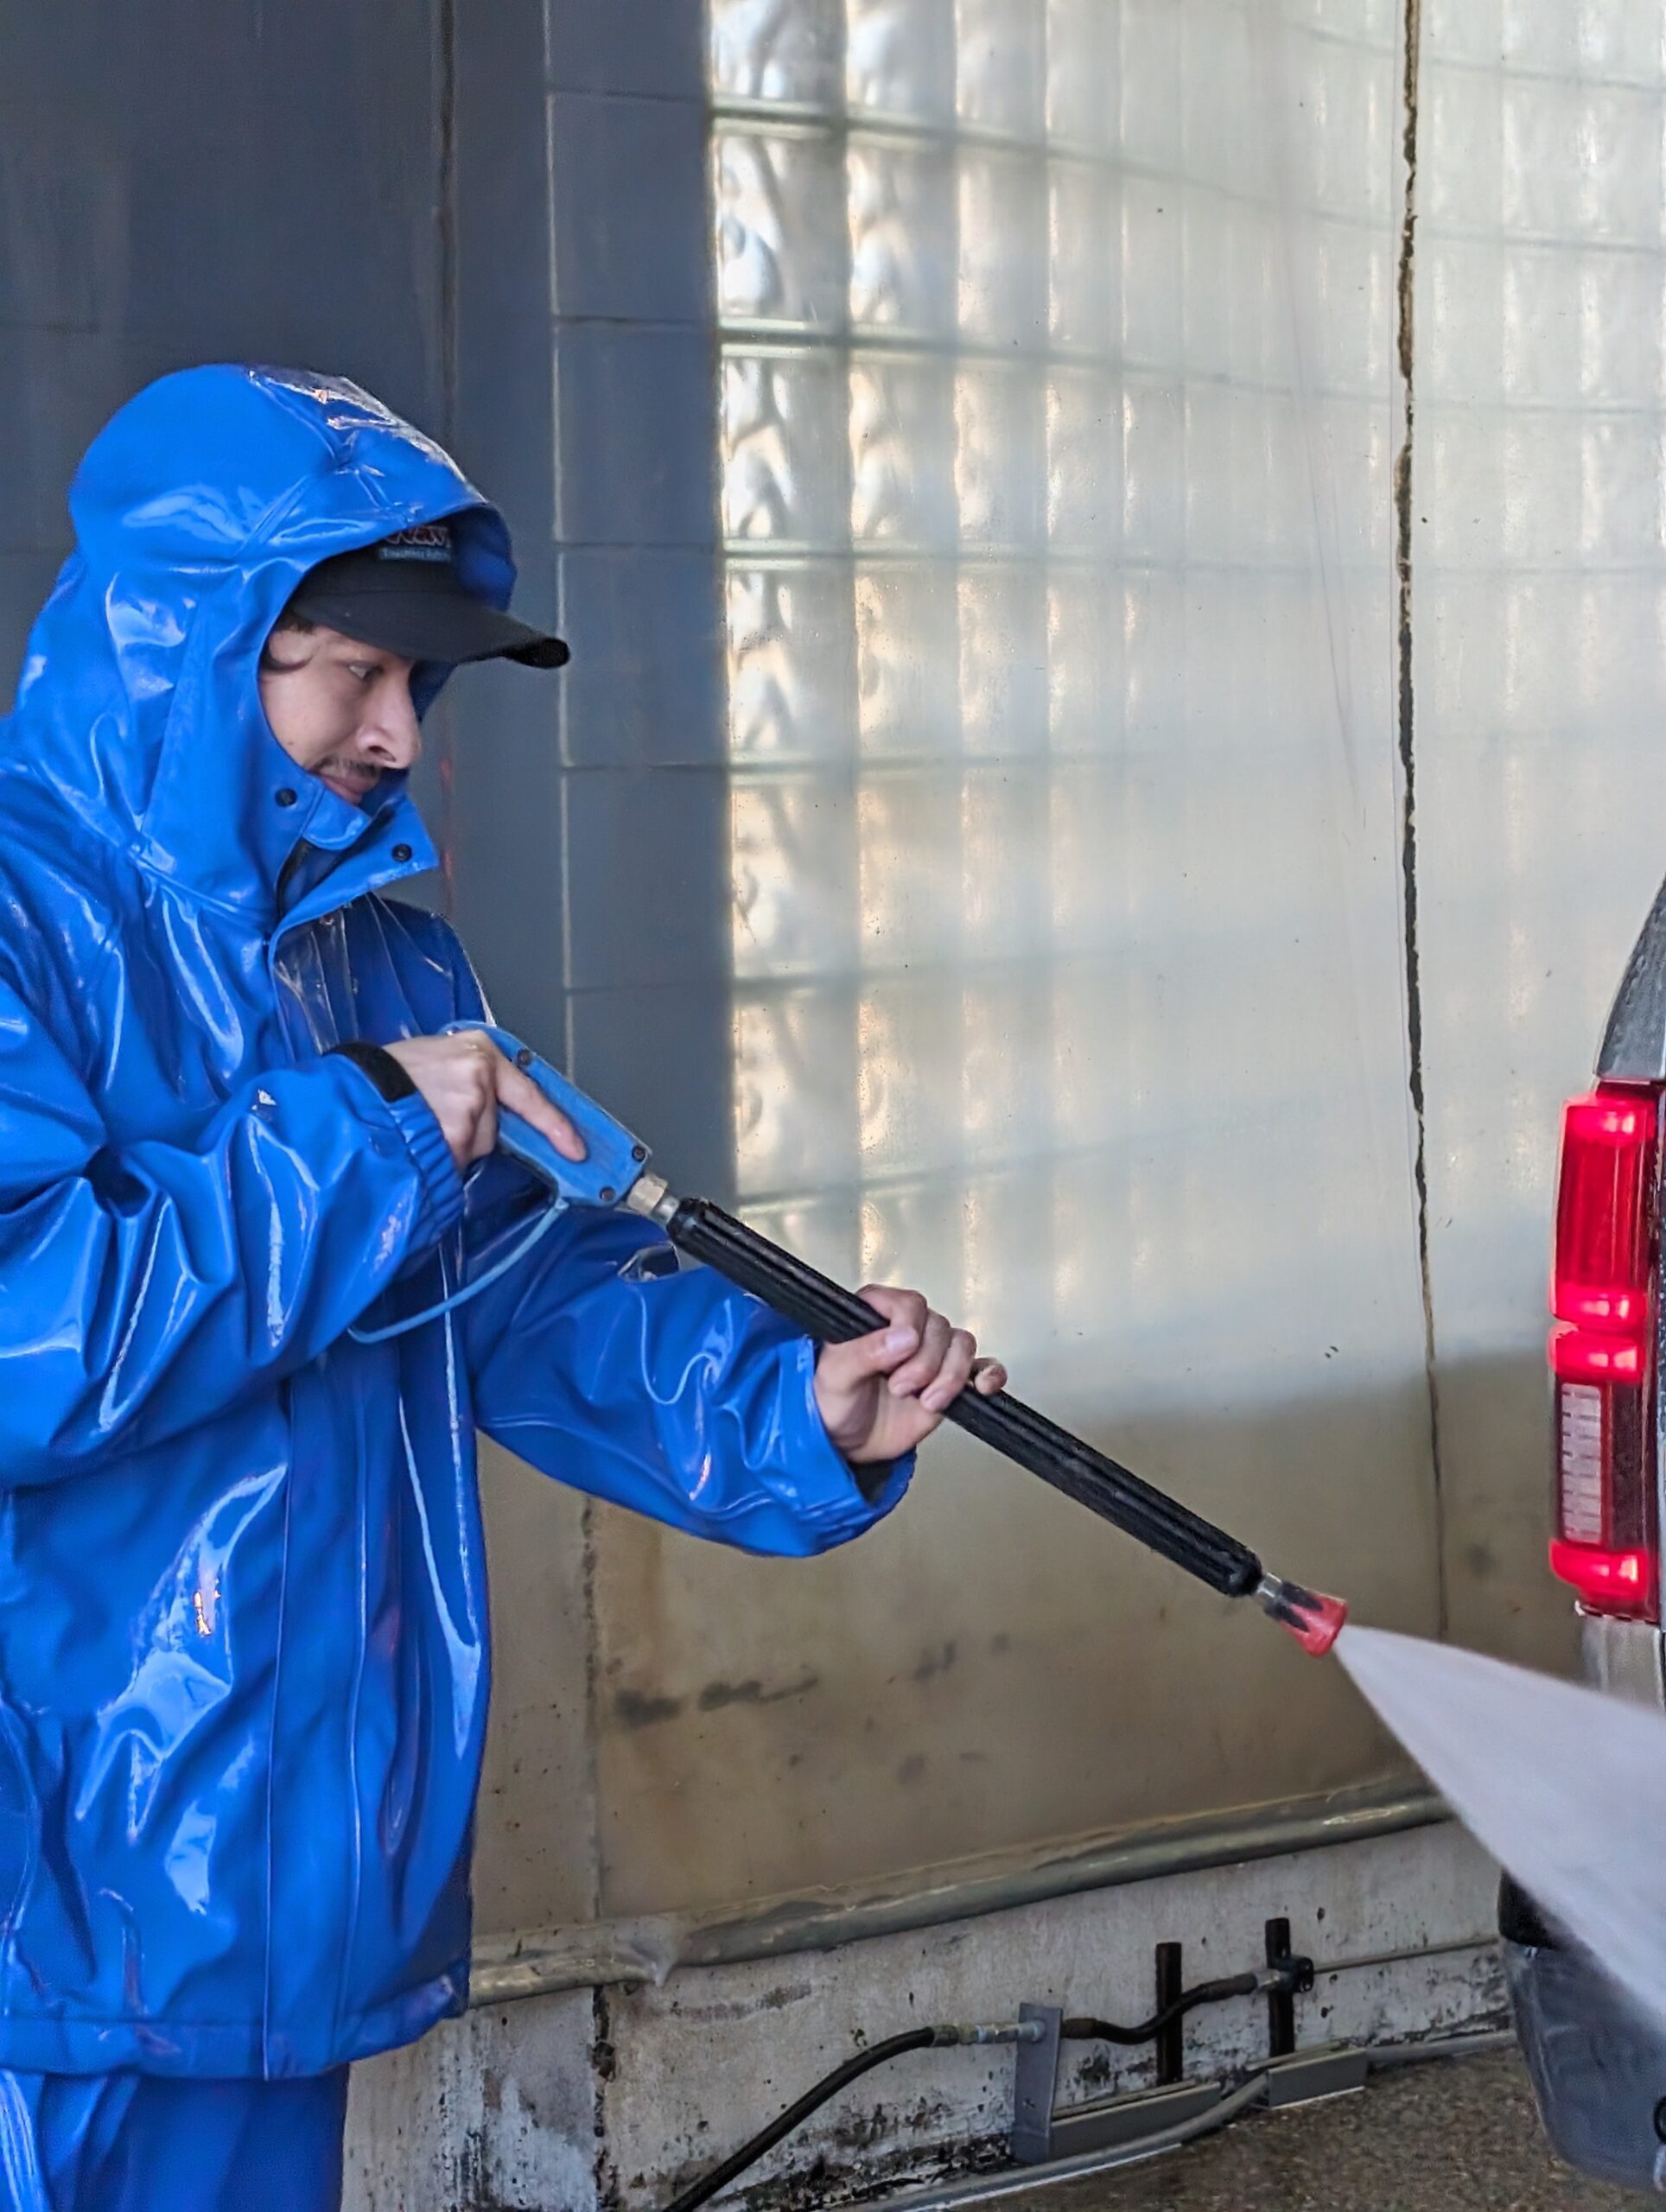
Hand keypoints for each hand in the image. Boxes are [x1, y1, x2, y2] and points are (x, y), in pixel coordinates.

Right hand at [382, 1031, 585, 1173]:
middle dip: (468, 1132)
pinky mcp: (457, 1136)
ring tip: (414, 1124)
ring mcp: (471, 1107)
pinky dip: (437, 1159)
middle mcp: (481, 1076)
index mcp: (479, 1051)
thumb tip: (490, 1112)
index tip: (576, 1149)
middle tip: (429, 1117)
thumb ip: (467, 1080)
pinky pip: (456, 1161)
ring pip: (473, 1146)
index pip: (529, 1093)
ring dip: (449, 1146)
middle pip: (494, 1127)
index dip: (554, 1125)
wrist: (350, 1088)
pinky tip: (414, 1140)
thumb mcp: (433, 1060)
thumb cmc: (383, 1077)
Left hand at [812, 1285, 1005, 1466]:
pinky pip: (983, 1367)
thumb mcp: (836, 1375)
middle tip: (900, 1387)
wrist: (846, 1443)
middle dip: (925, 1363)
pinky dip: (990, 1374)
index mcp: (876, 1315)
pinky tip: (982, 1387)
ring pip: (963, 1345)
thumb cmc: (832, 1402)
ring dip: (950, 1376)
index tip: (901, 1352)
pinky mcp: (951, 1379)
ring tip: (927, 1400)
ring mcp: (932, 1354)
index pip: (908, 1303)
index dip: (909, 1327)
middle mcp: (908, 1329)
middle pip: (939, 1327)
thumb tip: (903, 1337)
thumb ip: (864, 1352)